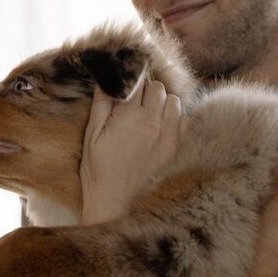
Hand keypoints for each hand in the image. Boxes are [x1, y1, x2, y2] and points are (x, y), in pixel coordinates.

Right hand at [80, 78, 186, 223]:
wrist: (112, 198)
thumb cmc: (97, 166)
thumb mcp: (92, 133)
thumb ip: (101, 102)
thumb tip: (107, 78)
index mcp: (129, 116)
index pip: (138, 81)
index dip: (130, 79)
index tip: (125, 83)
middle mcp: (152, 123)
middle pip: (158, 88)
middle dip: (146, 90)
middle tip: (133, 101)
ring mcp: (167, 136)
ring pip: (174, 101)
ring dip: (162, 102)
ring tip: (148, 113)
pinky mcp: (174, 148)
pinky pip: (185, 120)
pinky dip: (175, 118)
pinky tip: (160, 126)